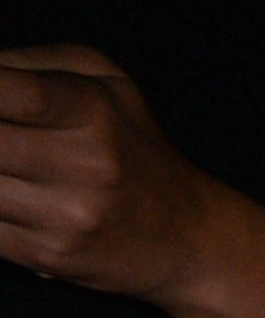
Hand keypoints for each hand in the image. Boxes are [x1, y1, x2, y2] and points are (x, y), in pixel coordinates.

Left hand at [0, 48, 238, 302]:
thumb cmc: (135, 148)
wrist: (191, 239)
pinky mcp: (46, 255)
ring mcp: (64, 215)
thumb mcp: (107, 83)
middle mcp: (83, 164)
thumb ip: (30, 62)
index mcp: (93, 111)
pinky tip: (5, 191)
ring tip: (5, 163)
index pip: (9, 91)